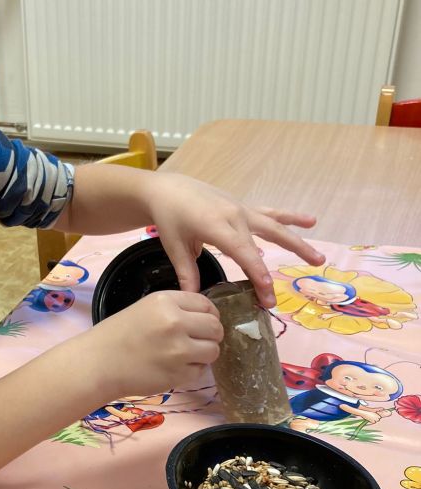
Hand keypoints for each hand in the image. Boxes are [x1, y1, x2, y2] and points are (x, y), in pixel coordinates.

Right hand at [83, 290, 222, 396]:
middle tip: (196, 340)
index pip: (206, 304)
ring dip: (204, 353)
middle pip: (216, 327)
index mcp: (166, 302)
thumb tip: (209, 317)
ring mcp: (179, 351)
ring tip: (186, 355)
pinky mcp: (179, 374)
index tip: (201, 322)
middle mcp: (175, 323)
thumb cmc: (119, 335)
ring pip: (213, 350)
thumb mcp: (146, 308)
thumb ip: (177, 309)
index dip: (208, 314)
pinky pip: (201, 371)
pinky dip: (193, 370)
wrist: (99, 364)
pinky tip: (175, 367)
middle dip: (210, 334)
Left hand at [147, 174, 325, 306]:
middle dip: (270, 272)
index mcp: (216, 225)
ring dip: (297, 242)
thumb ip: (187, 272)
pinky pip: (271, 213)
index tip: (267, 292)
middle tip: (277, 297)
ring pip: (275, 226)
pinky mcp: (244, 207)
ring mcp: (242, 210)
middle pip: (261, 245)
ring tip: (318, 259)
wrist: (168, 189)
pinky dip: (291, 217)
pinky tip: (311, 221)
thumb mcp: (175, 246)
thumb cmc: (170, 217)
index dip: (256, 273)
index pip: (242, 252)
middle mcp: (234, 216)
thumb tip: (195, 299)